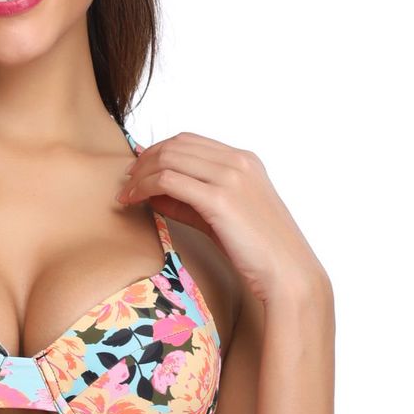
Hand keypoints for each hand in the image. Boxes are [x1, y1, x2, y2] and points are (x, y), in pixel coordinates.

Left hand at [118, 131, 328, 306]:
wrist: (287, 272)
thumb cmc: (258, 251)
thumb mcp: (222, 218)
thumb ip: (191, 202)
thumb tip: (154, 194)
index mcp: (244, 160)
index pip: (189, 141)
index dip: (158, 151)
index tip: (139, 170)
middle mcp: (238, 161)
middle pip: (175, 145)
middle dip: (144, 161)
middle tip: (126, 181)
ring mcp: (230, 177)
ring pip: (168, 159)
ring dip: (140, 174)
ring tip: (126, 193)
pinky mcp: (220, 199)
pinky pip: (168, 180)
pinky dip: (145, 187)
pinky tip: (134, 200)